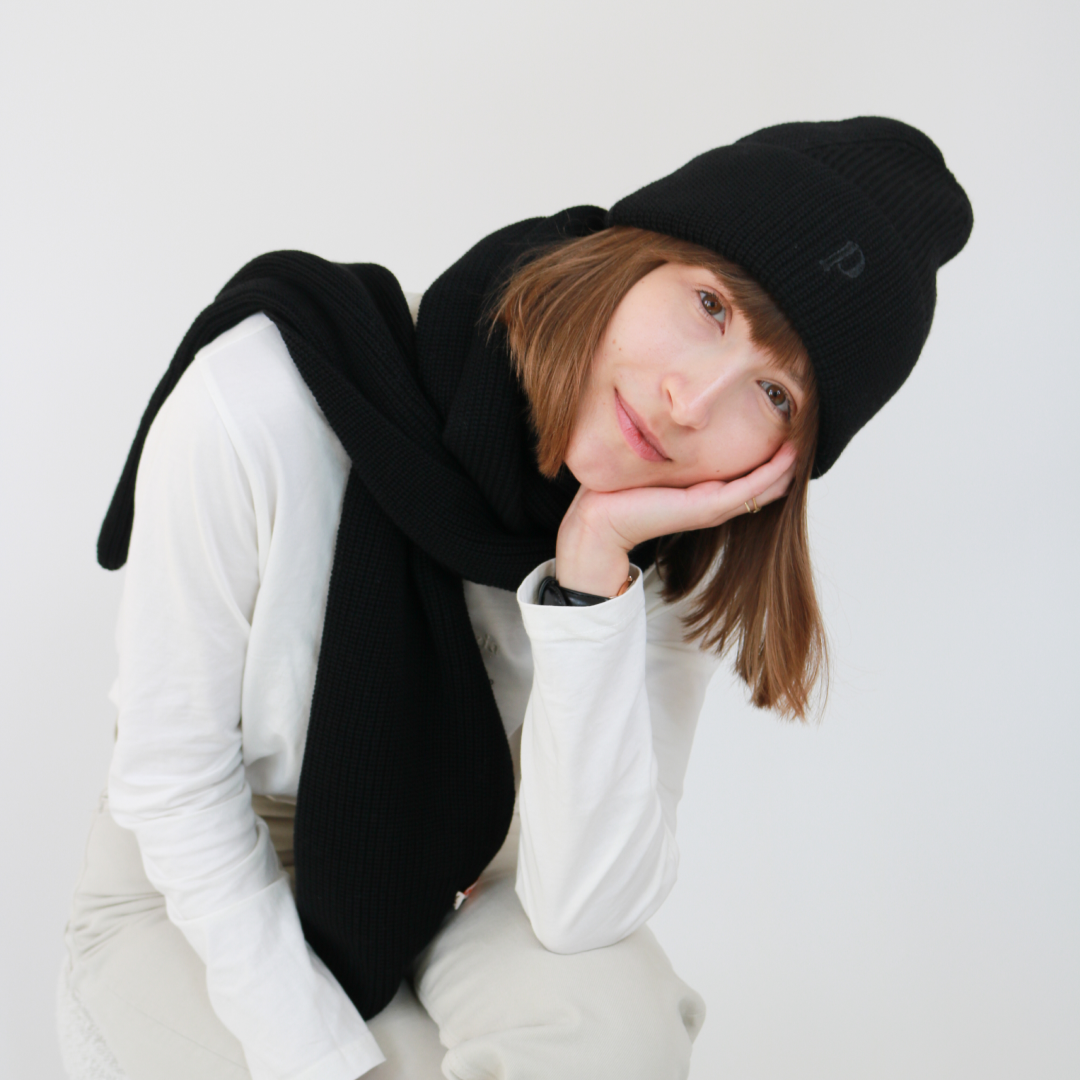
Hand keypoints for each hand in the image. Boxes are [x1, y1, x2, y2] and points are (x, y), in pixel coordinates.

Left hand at [554, 442, 797, 595]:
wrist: (599, 518)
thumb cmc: (620, 492)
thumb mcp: (655, 463)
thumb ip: (673, 448)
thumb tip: (677, 417)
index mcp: (706, 493)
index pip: (752, 476)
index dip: (773, 455)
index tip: (789, 424)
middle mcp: (716, 502)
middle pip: (767, 482)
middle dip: (788, 458)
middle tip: (810, 426)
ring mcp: (715, 507)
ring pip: (767, 486)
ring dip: (788, 463)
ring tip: (808, 435)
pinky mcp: (707, 507)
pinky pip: (751, 488)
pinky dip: (772, 472)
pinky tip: (788, 454)